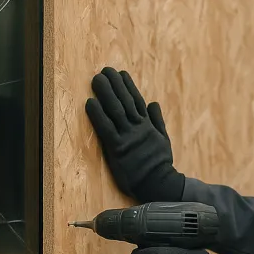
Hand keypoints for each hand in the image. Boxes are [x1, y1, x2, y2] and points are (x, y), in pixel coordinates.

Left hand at [85, 67, 184, 201]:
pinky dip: (98, 114)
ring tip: (97, 79)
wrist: (158, 183)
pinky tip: (90, 102)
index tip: (121, 73)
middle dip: (115, 84)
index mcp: (147, 125)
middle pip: (124, 101)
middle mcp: (137, 128)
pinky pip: (105, 128)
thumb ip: (157, 120)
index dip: (128, 85)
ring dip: (105, 93)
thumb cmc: (159, 164)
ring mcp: (127, 137)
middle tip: (105, 70)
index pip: (137, 100)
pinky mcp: (117, 149)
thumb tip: (153, 102)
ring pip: (115, 110)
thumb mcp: (163, 139)